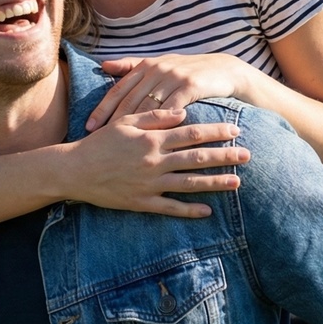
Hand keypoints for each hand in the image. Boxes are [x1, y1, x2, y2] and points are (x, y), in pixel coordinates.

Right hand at [62, 109, 249, 217]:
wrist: (75, 170)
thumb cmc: (100, 142)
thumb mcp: (125, 122)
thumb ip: (155, 117)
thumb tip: (183, 113)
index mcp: (152, 139)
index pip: (191, 133)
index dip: (215, 132)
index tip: (235, 130)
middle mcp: (154, 162)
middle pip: (197, 158)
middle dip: (225, 156)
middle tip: (248, 155)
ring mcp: (150, 184)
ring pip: (190, 184)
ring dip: (215, 183)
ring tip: (237, 183)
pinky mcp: (142, 202)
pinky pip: (171, 208)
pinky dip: (190, 210)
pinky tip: (208, 211)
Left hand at [87, 53, 255, 131]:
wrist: (224, 71)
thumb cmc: (188, 73)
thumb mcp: (160, 66)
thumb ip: (132, 66)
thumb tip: (104, 65)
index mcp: (146, 66)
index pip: (119, 89)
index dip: (102, 108)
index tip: (89, 126)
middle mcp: (157, 69)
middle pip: (129, 98)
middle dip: (112, 119)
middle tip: (98, 138)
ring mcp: (174, 77)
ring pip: (148, 105)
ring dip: (133, 125)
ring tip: (121, 144)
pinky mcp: (191, 86)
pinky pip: (172, 108)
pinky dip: (162, 123)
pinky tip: (153, 139)